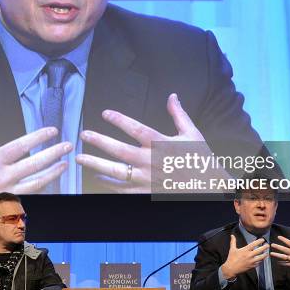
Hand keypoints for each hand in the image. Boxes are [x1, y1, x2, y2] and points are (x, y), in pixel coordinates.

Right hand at [0, 105, 71, 194]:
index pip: (21, 146)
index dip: (39, 137)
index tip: (52, 130)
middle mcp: (2, 178)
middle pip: (34, 165)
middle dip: (54, 154)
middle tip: (68, 146)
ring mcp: (6, 193)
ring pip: (36, 184)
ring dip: (53, 173)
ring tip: (65, 165)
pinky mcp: (7, 205)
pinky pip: (29, 196)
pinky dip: (41, 189)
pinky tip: (48, 182)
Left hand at [76, 93, 214, 192]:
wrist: (209, 188)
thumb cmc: (200, 159)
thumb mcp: (192, 134)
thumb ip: (178, 114)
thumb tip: (172, 96)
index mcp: (162, 144)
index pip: (136, 129)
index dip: (119, 120)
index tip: (105, 113)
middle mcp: (151, 161)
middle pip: (120, 150)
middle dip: (99, 141)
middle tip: (83, 134)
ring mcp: (147, 179)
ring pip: (116, 171)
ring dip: (96, 164)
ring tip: (80, 158)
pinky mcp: (145, 193)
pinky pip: (122, 189)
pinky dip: (107, 184)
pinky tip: (96, 177)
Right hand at [220, 235, 268, 279]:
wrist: (232, 269)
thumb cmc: (232, 258)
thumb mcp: (232, 249)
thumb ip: (233, 241)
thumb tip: (232, 235)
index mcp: (245, 250)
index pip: (253, 244)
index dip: (259, 241)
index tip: (262, 239)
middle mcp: (249, 255)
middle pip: (259, 250)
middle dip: (264, 247)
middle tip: (268, 245)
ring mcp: (251, 261)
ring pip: (261, 257)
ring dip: (265, 254)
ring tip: (267, 252)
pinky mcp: (252, 266)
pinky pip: (259, 263)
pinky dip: (261, 260)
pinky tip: (263, 259)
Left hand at [270, 235, 289, 273]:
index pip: (289, 242)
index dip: (284, 239)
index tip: (278, 237)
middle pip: (284, 250)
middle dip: (278, 247)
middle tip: (272, 245)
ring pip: (283, 257)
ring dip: (277, 255)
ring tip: (271, 253)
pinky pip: (286, 264)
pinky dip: (281, 263)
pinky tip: (277, 261)